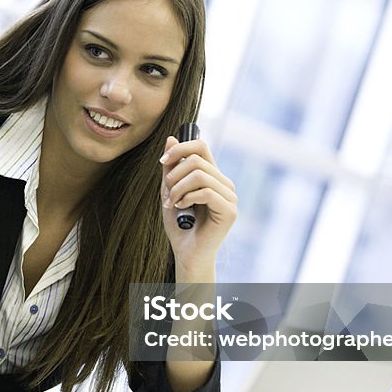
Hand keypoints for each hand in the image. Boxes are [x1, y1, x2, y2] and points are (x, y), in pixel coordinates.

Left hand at [159, 136, 237, 277]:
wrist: (186, 253)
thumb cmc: (179, 224)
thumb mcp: (169, 191)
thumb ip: (171, 167)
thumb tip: (170, 138)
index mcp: (212, 175)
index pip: (201, 146)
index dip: (180, 148)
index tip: (162, 161)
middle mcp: (224, 183)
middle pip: (196, 159)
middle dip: (173, 175)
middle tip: (166, 194)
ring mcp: (229, 196)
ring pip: (200, 174)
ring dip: (178, 188)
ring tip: (172, 203)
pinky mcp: (229, 211)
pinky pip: (206, 192)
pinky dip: (187, 198)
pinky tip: (181, 208)